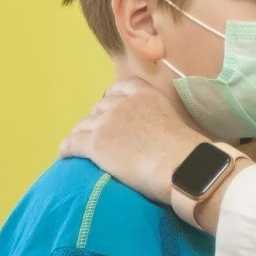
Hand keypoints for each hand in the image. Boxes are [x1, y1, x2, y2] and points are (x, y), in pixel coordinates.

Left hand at [60, 78, 204, 204]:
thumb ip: (161, 117)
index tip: (111, 109)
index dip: (112, 99)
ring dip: (82, 134)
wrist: (183, 167)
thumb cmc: (189, 152)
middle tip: (99, 134)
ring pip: (84, 125)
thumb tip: (158, 133)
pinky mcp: (96, 144)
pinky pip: (72, 143)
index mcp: (146, 95)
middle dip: (97, 118)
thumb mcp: (176, 121)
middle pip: (100, 106)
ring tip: (80, 146)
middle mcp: (124, 103)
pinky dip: (67, 149)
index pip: (120, 88)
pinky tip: (66, 155)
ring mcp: (108, 122)